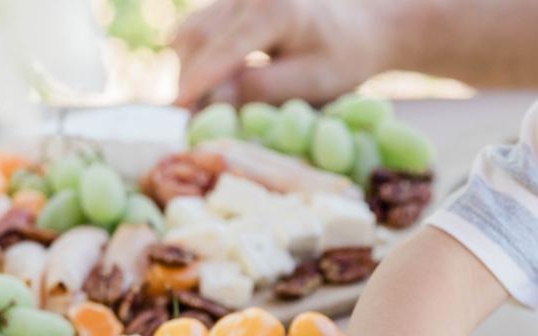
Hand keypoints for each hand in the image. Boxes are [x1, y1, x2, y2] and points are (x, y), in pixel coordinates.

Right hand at [173, 0, 394, 106]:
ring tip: (196, 108)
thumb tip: (210, 100)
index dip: (196, 82)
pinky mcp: (233, 2)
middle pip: (196, 35)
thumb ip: (261, 89)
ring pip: (192, 30)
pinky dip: (197, 60)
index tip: (175, 113)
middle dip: (186, 79)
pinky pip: (201, 29)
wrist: (362, 26)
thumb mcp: (311, 82)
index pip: (222, 49)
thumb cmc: (344, 59)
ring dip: (187, 70)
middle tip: (184, 122)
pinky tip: (207, 89)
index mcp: (273, 8)